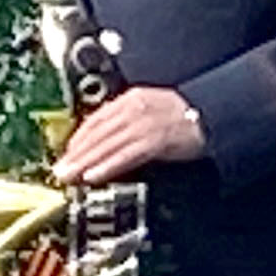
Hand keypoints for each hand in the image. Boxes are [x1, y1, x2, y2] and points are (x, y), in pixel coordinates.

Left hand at [58, 85, 206, 188]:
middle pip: (97, 133)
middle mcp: (133, 108)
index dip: (79, 138)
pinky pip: (126, 155)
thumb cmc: (185, 116)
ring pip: (107, 145)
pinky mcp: (156, 140)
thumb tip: (107, 140)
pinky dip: (108, 166)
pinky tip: (94, 176)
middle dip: (76, 153)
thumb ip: (129, 121)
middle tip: (59, 170)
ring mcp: (144, 124)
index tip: (67, 153)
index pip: (97, 119)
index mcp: (131, 99)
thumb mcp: (152, 110)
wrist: (215, 115)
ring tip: (70, 176)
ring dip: (86, 162)